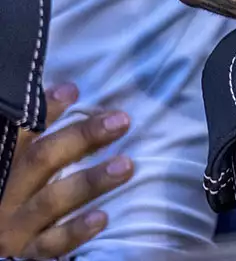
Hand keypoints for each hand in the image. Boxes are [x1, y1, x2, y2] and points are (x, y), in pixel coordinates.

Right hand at [0, 85, 133, 259]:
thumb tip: (70, 88)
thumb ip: (36, 136)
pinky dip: (75, 231)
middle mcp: (5, 195)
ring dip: (89, 182)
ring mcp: (14, 227)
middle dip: (80, 139)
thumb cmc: (14, 200)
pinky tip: (102, 218)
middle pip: (41, 161)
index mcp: (3, 168)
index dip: (44, 111)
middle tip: (121, 121)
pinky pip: (51, 244)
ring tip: (126, 165)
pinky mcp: (26, 255)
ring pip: (51, 201)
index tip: (74, 89)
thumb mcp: (17, 168)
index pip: (21, 135)